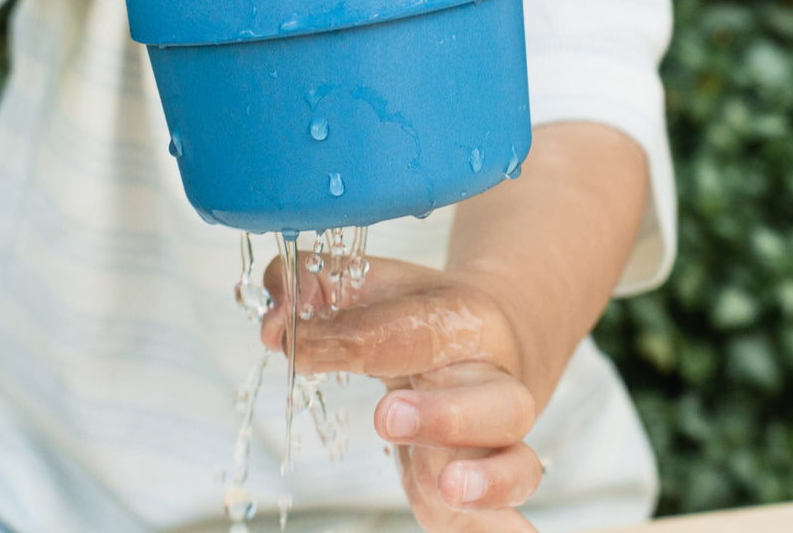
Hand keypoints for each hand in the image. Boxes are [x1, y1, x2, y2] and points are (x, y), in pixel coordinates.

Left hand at [262, 255, 543, 532]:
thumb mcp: (369, 283)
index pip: (413, 330)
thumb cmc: (417, 311)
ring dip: (486, 479)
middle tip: (385, 418)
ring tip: (449, 489)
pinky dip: (507, 530)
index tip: (293, 343)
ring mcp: (498, 440)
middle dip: (444, 414)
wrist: (491, 335)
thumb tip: (275, 319)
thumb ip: (313, 287)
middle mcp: (493, 379)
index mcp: (465, 319)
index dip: (347, 339)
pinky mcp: (486, 485)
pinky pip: (511, 517)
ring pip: (517, 462)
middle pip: (493, 401)